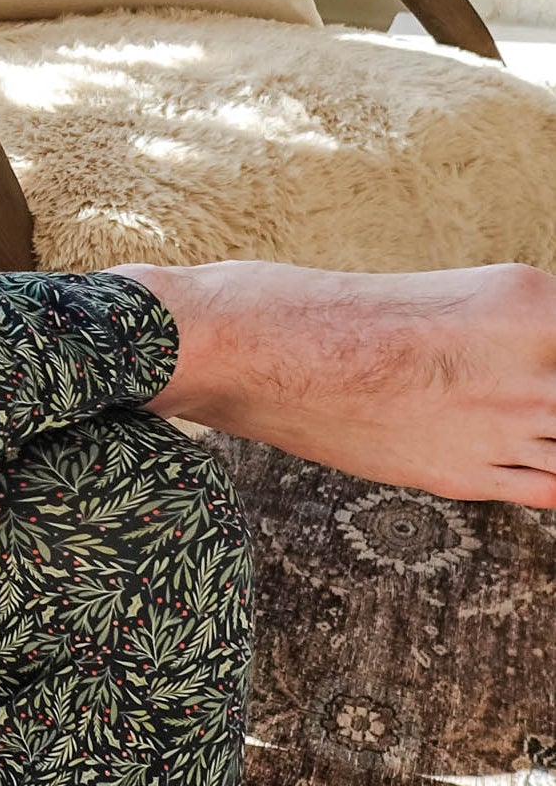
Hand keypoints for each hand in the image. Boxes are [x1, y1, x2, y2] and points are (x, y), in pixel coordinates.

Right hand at [126, 259, 555, 504]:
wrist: (258, 347)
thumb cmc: (336, 310)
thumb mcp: (452, 295)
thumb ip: (513, 333)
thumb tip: (537, 370)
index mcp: (530, 298)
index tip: (543, 369)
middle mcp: (531, 362)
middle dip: (554, 402)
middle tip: (519, 398)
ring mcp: (503, 423)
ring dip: (551, 431)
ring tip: (509, 418)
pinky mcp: (467, 475)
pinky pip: (554, 490)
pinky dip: (553, 477)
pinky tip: (532, 457)